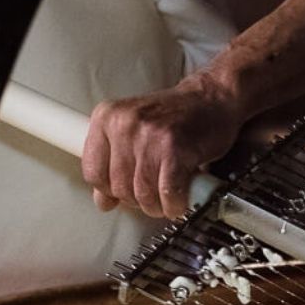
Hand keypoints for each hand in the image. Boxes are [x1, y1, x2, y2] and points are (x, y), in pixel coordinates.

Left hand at [83, 77, 244, 218]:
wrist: (212, 99)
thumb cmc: (177, 116)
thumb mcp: (135, 132)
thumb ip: (114, 164)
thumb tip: (102, 201)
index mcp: (107, 117)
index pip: (92, 172)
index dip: (110, 190)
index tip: (127, 189)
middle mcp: (124, 123)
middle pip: (118, 188)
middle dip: (138, 200)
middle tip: (154, 193)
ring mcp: (149, 136)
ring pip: (142, 194)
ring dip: (158, 205)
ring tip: (168, 197)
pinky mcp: (174, 149)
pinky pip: (167, 193)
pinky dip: (175, 204)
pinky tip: (180, 199)